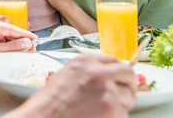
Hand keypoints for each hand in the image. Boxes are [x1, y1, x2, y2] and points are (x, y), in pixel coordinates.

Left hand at [0, 19, 36, 59]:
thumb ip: (12, 47)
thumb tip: (27, 43)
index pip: (11, 28)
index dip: (24, 34)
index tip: (34, 37)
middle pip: (12, 33)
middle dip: (22, 40)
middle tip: (33, 47)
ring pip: (11, 38)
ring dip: (19, 44)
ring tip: (29, 50)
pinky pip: (7, 42)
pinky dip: (13, 47)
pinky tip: (21, 50)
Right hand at [20, 55, 137, 117]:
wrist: (43, 117)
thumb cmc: (49, 102)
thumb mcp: (67, 75)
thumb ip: (87, 72)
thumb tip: (105, 76)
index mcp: (86, 62)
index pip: (114, 61)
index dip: (118, 72)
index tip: (119, 79)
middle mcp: (99, 72)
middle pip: (127, 73)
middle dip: (128, 83)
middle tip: (124, 93)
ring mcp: (108, 90)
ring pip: (129, 95)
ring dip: (122, 103)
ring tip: (106, 110)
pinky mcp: (112, 108)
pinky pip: (124, 112)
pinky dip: (117, 116)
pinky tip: (102, 117)